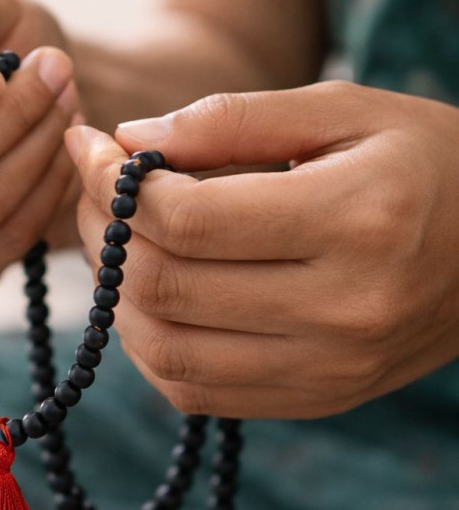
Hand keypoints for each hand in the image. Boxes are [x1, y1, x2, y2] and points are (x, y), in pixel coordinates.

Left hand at [65, 81, 458, 418]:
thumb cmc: (423, 164)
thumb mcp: (342, 111)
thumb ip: (230, 120)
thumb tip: (125, 142)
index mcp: (356, 220)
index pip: (188, 218)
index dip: (113, 182)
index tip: (87, 146)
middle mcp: (343, 309)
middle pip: (166, 285)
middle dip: (104, 233)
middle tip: (94, 194)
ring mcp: (329, 369)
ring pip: (166, 349)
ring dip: (116, 294)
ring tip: (117, 243)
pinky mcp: (315, 399)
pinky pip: (194, 390)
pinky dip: (148, 345)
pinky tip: (150, 298)